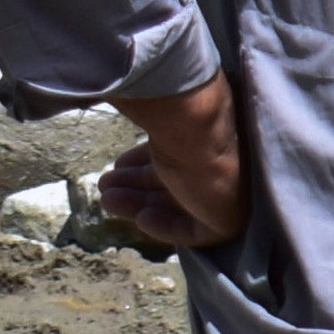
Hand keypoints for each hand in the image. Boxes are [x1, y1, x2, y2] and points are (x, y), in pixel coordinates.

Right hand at [99, 75, 247, 250]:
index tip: (118, 163)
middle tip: (105, 184)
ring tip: (107, 199)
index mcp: (213, 137)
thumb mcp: (159, 116)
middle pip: (175, 183)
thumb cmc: (177, 115)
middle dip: (136, 184)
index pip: (179, 157)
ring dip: (140, 204)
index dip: (145, 162)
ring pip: (178, 205)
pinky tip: (141, 217)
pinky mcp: (227, 220)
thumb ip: (152, 119)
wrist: (196, 128)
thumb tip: (129, 102)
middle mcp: (222, 164)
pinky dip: (164, 227)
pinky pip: (192, 232)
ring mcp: (228, 193)